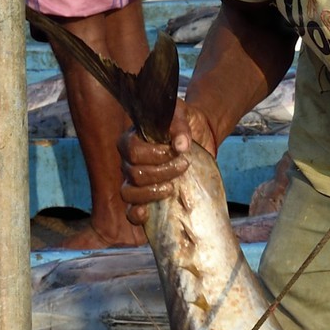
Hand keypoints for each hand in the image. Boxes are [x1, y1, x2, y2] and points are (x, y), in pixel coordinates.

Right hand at [119, 101, 216, 220]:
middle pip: (134, 174)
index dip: (155, 154)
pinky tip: (146, 213)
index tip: (176, 151)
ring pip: (129, 193)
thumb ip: (179, 124)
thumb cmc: (186, 123)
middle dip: (162, 172)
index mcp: (132, 139)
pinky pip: (130, 212)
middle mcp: (129, 161)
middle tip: (184, 165)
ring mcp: (135, 181)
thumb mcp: (184, 115)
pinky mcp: (145, 198)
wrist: (200, 135)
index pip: (132, 151)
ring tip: (173, 187)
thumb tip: (180, 145)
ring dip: (152, 193)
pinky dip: (136, 215)